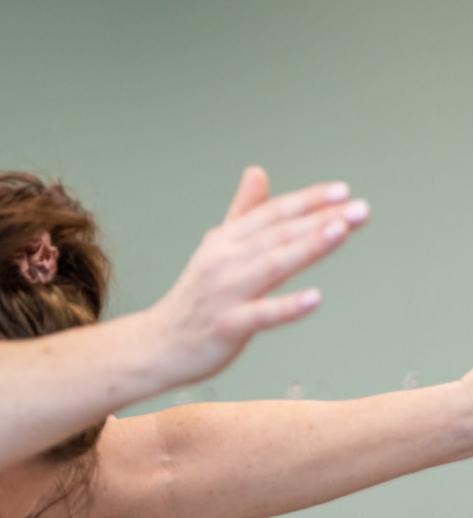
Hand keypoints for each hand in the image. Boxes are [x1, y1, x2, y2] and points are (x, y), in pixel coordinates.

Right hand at [141, 168, 366, 387]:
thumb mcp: (216, 249)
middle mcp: (223, 262)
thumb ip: (242, 212)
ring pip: (271, 266)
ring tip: (340, 232)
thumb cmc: (195, 299)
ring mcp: (224, 294)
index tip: (342, 192)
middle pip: (277, 235)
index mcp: (223, 241)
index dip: (307, 201)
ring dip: (307, 247)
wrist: (158, 345)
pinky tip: (314, 298)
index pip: (271, 214)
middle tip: (359, 210)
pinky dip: (287, 306)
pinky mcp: (226, 326)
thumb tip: (257, 172)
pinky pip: (260, 315)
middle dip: (319, 220)